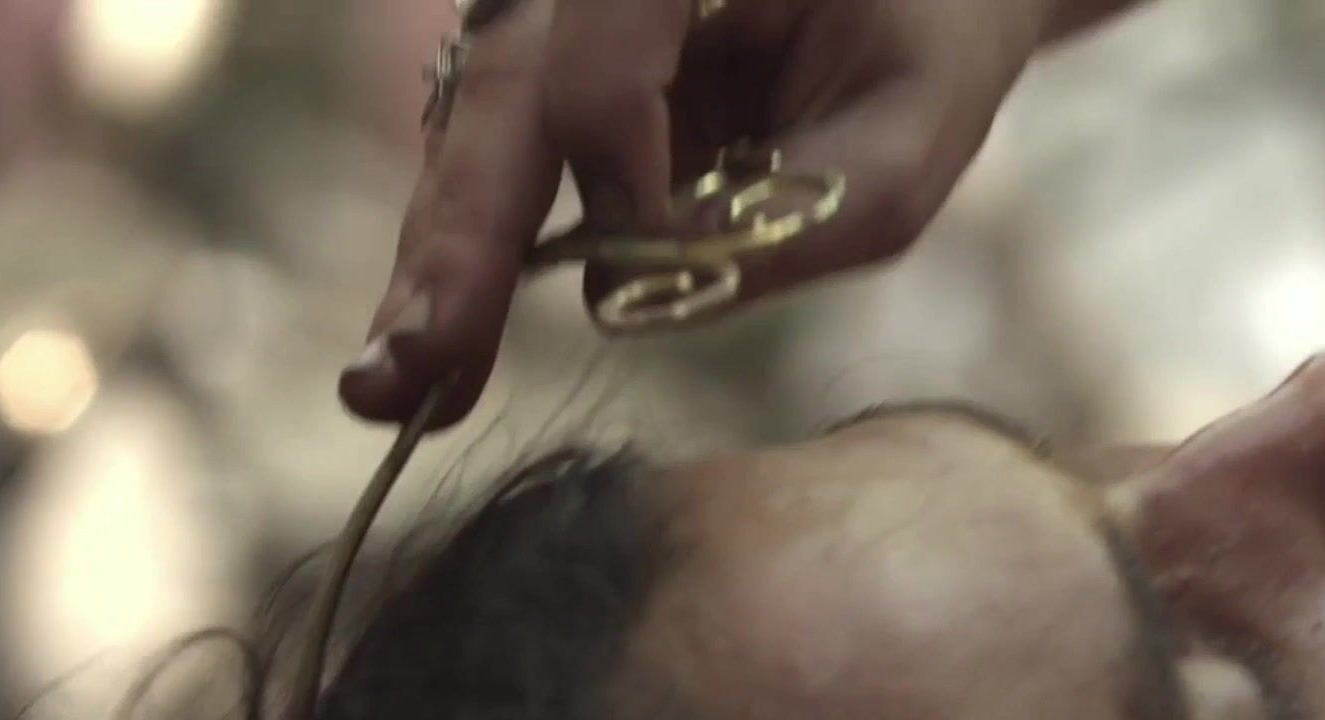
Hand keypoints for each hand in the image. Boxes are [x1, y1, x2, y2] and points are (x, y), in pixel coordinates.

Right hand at [338, 0, 1076, 429]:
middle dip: (454, 242)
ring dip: (441, 253)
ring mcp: (562, 3)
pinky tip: (438, 326)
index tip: (651, 255)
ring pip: (478, 119)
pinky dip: (472, 236)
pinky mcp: (553, 56)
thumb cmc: (928, 43)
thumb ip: (791, 225)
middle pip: (504, 92)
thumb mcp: (906, 141)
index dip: (612, 171)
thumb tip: (616, 292)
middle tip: (399, 375)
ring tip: (397, 378)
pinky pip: (496, 140)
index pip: (598, 64)